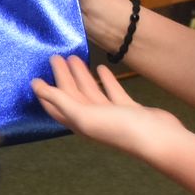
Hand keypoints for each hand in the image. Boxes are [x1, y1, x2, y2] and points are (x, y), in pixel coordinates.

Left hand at [31, 55, 184, 157]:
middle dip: (63, 77)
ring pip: (91, 91)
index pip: (56, 106)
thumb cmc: (119, 128)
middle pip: (72, 95)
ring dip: (82, 76)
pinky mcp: (128, 109)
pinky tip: (102, 68)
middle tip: (56, 57)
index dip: (45, 93)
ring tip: (74, 58)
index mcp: (79, 123)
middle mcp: (92, 119)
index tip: (36, 77)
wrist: (158, 138)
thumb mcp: (84, 114)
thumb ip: (61, 100)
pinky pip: (112, 92)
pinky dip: (105, 80)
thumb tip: (36, 87)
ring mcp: (111, 114)